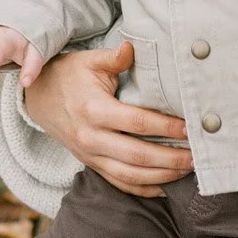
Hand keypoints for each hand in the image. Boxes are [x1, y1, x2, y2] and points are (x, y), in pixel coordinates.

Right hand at [23, 40, 192, 198]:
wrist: (40, 98)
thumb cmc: (71, 75)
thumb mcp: (90, 60)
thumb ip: (114, 57)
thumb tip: (132, 49)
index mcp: (94, 110)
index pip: (137, 123)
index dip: (166, 127)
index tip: (190, 127)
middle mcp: (91, 138)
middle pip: (137, 156)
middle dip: (171, 158)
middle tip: (197, 155)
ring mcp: (90, 156)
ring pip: (130, 175)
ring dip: (162, 176)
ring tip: (188, 169)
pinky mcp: (91, 165)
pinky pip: (120, 184)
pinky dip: (144, 189)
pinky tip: (167, 187)